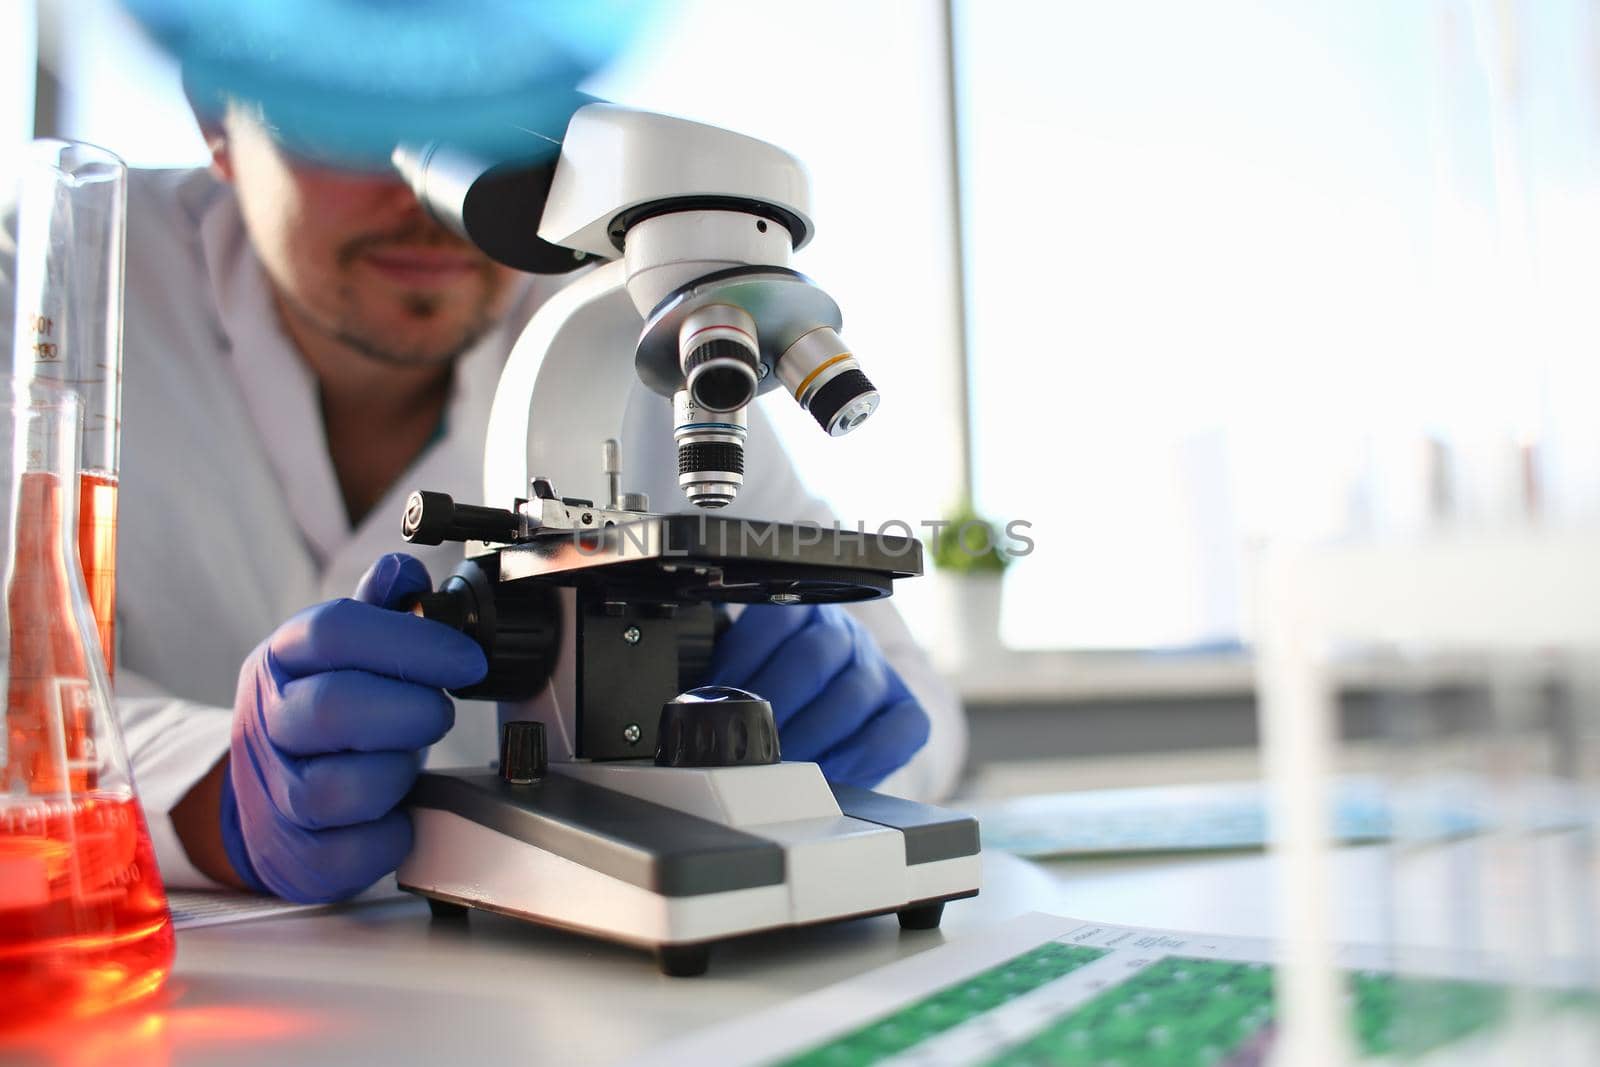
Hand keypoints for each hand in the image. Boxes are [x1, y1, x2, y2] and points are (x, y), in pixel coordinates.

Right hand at [219, 553, 486, 901]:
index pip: (336, 631)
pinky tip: (396, 812)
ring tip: (404, 761)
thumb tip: (403, 571)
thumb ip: (378, 613)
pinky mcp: (295, 857)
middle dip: (413, 711)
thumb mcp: (340, 657)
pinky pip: (354, 852)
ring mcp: (273, 796)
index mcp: (282, 661)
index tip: (465, 659)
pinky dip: (391, 833)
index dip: (413, 642)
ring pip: (340, 787)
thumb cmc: (324, 721)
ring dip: (397, 773)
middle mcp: (267, 724)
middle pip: (336, 708)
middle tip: (438, 712)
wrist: (268, 804)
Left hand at [702, 603, 928, 787]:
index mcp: (802, 613)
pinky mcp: (908, 710)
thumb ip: (728, 676)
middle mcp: (844, 634)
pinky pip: (895, 730)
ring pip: (851, 694)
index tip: (714, 700)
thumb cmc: (786, 697)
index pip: (773, 620)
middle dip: (773, 706)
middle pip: (812, 657)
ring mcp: (878, 671)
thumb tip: (689, 703)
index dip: (741, 660)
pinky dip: (859, 756)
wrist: (846, 718)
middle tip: (746, 741)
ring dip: (810, 736)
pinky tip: (828, 773)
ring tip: (779, 765)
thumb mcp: (752, 672)